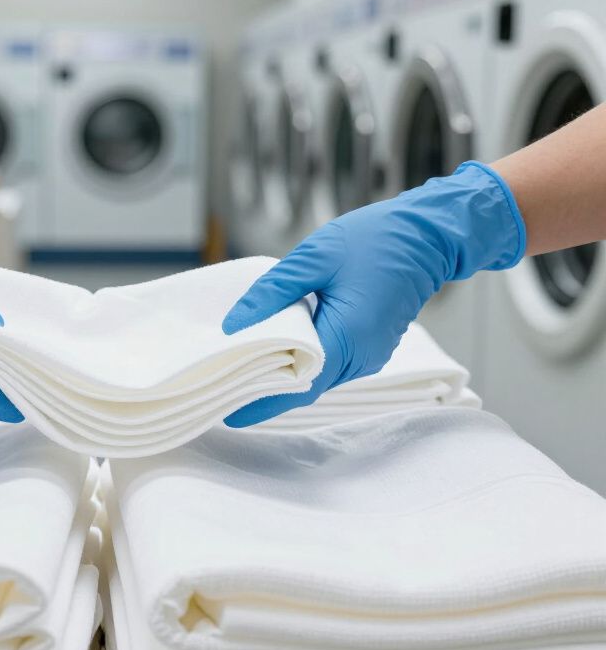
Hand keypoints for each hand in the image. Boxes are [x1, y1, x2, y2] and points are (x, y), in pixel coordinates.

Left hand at [222, 162, 525, 426]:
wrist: (425, 236)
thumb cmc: (373, 240)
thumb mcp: (313, 258)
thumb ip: (271, 293)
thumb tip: (233, 326)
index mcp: (347, 338)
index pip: (297, 386)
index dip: (261, 402)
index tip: (227, 412)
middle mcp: (361, 358)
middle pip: (304, 387)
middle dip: (265, 389)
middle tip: (224, 386)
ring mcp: (368, 358)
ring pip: (316, 378)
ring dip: (283, 374)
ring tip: (240, 367)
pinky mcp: (369, 350)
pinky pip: (329, 366)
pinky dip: (302, 362)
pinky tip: (275, 348)